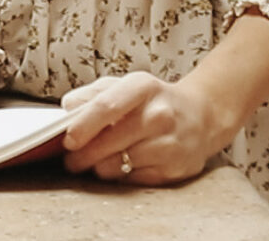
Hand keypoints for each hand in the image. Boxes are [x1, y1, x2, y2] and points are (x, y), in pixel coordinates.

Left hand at [58, 73, 233, 184]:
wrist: (201, 116)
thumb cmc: (154, 101)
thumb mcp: (125, 86)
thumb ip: (92, 95)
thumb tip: (67, 110)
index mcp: (143, 87)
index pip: (106, 106)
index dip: (82, 126)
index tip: (68, 140)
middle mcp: (159, 114)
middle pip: (108, 143)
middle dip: (81, 156)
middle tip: (72, 160)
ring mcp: (169, 144)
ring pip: (116, 166)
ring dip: (99, 167)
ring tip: (98, 160)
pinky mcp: (173, 169)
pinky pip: (131, 180)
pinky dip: (120, 175)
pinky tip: (123, 164)